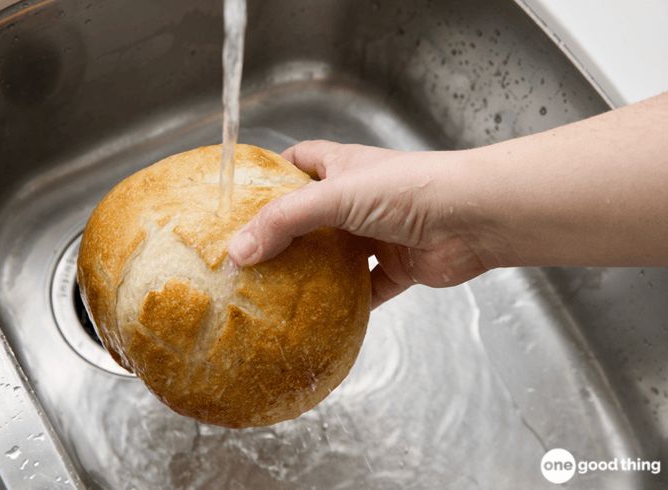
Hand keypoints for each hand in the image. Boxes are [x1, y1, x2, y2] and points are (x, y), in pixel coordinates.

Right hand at [227, 140, 496, 307]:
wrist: (473, 218)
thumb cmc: (409, 189)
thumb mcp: (335, 197)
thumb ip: (285, 221)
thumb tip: (238, 251)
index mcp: (343, 167)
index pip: (300, 161)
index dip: (273, 173)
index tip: (243, 197)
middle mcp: (359, 199)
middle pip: (312, 215)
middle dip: (285, 234)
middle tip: (249, 258)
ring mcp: (377, 234)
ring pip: (336, 256)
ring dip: (312, 273)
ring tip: (274, 292)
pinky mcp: (397, 267)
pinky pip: (366, 290)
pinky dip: (347, 304)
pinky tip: (321, 319)